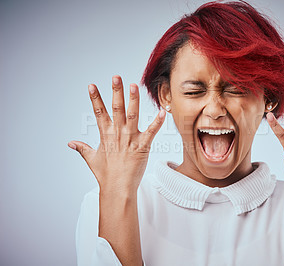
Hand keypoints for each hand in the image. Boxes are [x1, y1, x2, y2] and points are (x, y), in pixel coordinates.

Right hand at [68, 75, 165, 192]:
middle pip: (116, 108)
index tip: (92, 85)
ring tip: (134, 85)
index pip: (98, 112)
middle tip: (116, 77)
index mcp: (105, 135)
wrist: (117, 189)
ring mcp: (130, 139)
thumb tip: (71, 143)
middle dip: (116, 92)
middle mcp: (118, 134)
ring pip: (133, 115)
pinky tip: (162, 111)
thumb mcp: (91, 159)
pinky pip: (152, 132)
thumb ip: (82, 148)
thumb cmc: (106, 175)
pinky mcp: (142, 146)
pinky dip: (157, 122)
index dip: (95, 98)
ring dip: (133, 100)